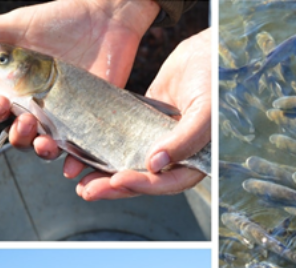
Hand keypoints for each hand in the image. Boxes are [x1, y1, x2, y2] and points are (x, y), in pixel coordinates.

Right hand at [0, 0, 159, 159]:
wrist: (106, 17)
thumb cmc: (62, 19)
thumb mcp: (21, 24)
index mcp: (19, 86)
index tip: (0, 102)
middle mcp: (40, 105)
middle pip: (21, 134)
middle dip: (19, 135)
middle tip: (26, 120)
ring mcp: (66, 114)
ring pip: (48, 145)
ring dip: (41, 150)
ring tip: (45, 142)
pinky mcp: (91, 118)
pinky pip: (82, 147)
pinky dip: (74, 161)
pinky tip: (70, 166)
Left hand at [74, 28, 211, 200]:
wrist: (210, 49)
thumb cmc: (215, 81)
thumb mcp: (205, 112)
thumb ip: (185, 140)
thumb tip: (155, 165)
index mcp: (195, 159)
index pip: (167, 182)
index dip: (143, 185)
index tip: (118, 180)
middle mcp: (175, 155)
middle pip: (143, 179)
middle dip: (115, 187)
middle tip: (88, 191)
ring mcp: (156, 139)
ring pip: (128, 163)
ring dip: (104, 174)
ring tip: (80, 182)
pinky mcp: (141, 123)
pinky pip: (119, 139)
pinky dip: (102, 148)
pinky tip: (82, 153)